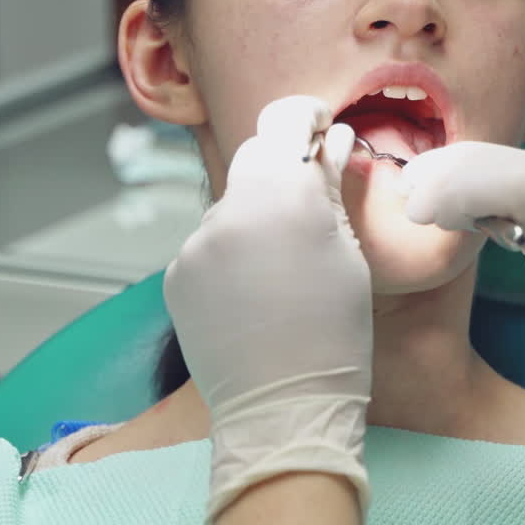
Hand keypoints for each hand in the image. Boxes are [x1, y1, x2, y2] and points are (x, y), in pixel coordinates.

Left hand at [163, 95, 372, 524]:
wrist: (284, 407)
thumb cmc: (336, 331)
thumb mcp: (348, 252)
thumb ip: (330, 187)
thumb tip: (330, 143)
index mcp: (284, 193)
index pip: (284, 121)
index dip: (304, 117)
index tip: (318, 126)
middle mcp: (230, 206)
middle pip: (255, 158)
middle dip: (281, 170)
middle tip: (311, 199)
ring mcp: (197, 242)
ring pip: (232, 206)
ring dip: (256, 218)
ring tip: (284, 269)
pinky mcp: (176, 273)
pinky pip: (209, 246)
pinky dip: (231, 256)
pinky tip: (255, 293)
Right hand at [401, 143, 524, 435]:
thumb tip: (477, 206)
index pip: (521, 186)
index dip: (458, 189)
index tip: (414, 209)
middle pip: (521, 163)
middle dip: (457, 173)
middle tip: (406, 193)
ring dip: (479, 171)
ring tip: (428, 188)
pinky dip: (512, 177)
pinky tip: (477, 187)